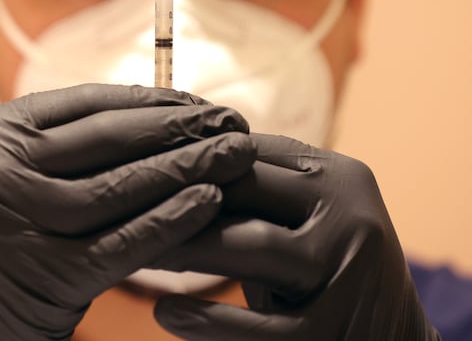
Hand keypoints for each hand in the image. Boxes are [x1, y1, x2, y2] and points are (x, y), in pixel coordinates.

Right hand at [0, 84, 255, 340]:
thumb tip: (143, 118)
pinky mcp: (37, 276)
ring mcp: (11, 222)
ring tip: (235, 154)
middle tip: (232, 121)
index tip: (197, 102)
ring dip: (186, 169)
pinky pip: (119, 244)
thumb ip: (49, 150)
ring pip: (118, 187)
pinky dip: (168, 221)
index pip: (83, 104)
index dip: (149, 101)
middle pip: (106, 139)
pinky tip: (208, 202)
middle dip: (178, 128)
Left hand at [152, 134, 439, 339]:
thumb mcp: (303, 219)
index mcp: (339, 176)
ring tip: (136, 252)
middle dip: (178, 196)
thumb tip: (170, 148)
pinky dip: (206, 320)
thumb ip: (258, 188)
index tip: (134, 163)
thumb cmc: (324, 274)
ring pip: (250, 245)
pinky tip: (166, 312)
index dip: (188, 157)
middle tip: (119, 202)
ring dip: (183, 248)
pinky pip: (256, 327)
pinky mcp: (331, 332)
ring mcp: (346, 274)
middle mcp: (351, 214)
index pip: (251, 152)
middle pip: (246, 189)